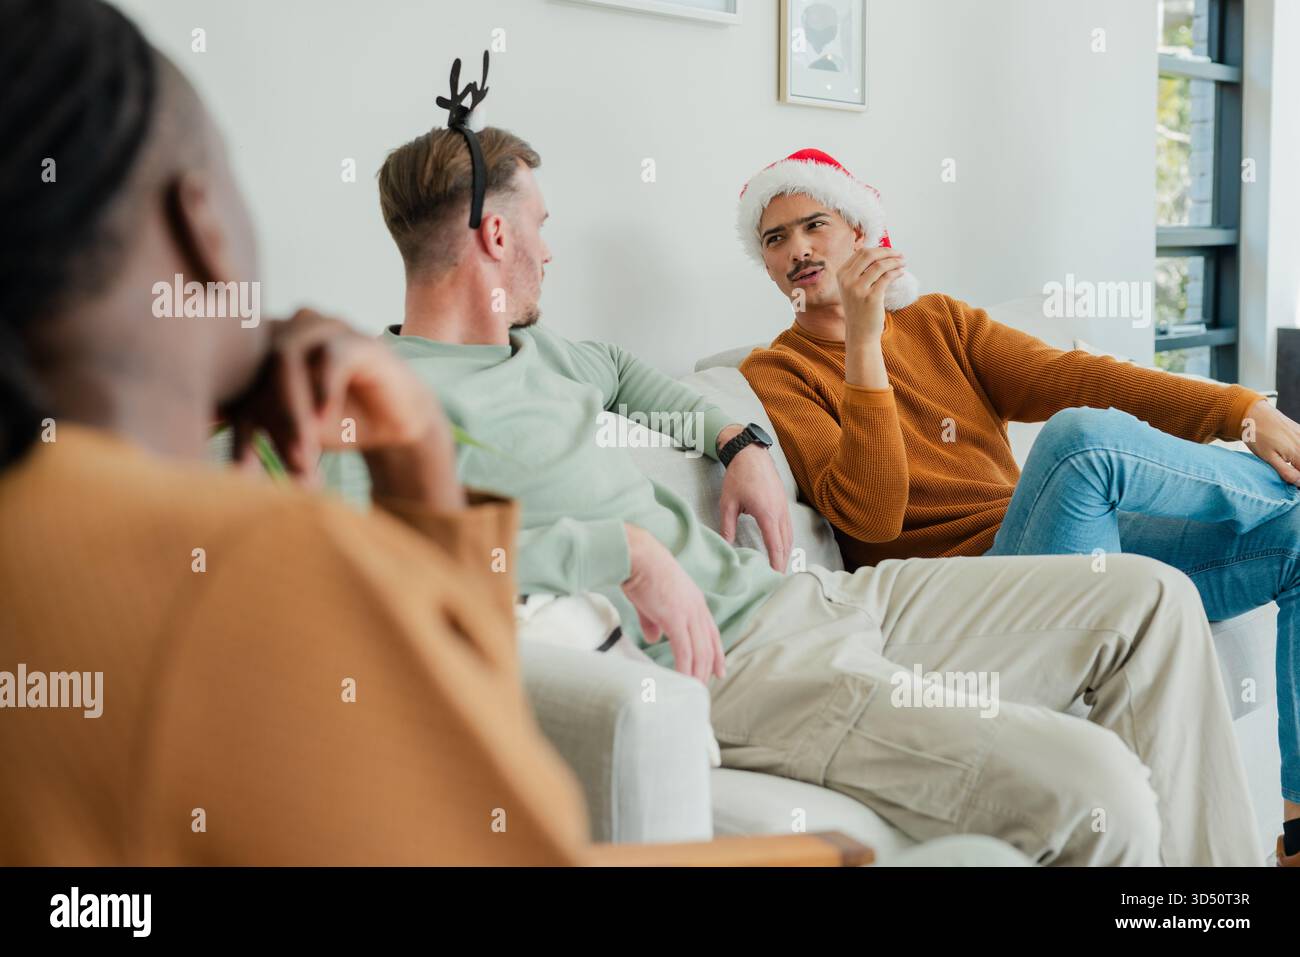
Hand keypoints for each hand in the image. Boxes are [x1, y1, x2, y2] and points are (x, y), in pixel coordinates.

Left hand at [220, 309, 462, 508]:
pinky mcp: (359, 339)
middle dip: (264, 423)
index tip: (234, 468)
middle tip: (276, 466)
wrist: (399, 422)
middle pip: (255, 367)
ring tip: (301, 454)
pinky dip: (323, 390)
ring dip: (290, 411)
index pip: (236, 380)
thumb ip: (252, 420)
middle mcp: (288, 328)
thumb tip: (199, 423)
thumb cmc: (338, 422)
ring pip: (285, 357)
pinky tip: (326, 420)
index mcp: (263, 345)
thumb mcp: (289, 427)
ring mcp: (324, 328)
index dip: (232, 423)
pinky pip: (332, 357)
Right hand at [621, 525, 725, 683]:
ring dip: (698, 674)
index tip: (718, 671)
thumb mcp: (651, 601)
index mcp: (695, 601)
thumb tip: (652, 637)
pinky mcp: (676, 619)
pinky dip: (686, 669)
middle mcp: (697, 608)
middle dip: (708, 669)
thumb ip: (654, 621)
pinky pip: (685, 651)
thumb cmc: (641, 573)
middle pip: (709, 645)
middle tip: (704, 688)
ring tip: (694, 691)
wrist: (637, 556)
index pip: (711, 632)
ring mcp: (689, 614)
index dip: (716, 653)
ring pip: (700, 652)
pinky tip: (683, 680)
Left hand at [718, 427, 792, 571]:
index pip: (775, 545)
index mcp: (766, 514)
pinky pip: (788, 526)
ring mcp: (784, 507)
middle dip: (783, 562)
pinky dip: (786, 540)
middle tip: (778, 579)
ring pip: (789, 535)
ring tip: (780, 567)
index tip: (775, 577)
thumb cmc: (738, 476)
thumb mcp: (728, 503)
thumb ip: (727, 527)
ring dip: (786, 552)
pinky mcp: (783, 502)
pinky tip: (780, 546)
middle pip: (786, 544)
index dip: (776, 563)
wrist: (750, 453)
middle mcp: (779, 512)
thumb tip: (725, 546)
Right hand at [835, 246, 906, 339]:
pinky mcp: (870, 297)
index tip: (891, 251)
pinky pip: (886, 278)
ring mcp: (857, 289)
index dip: (879, 249)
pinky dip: (896, 272)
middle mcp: (847, 280)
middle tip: (900, 254)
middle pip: (869, 255)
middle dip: (888, 252)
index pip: (861, 253)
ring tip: (903, 263)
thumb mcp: (853, 288)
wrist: (859, 332)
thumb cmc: (860, 309)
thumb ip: (861, 271)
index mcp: (841, 274)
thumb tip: (882, 253)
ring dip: (895, 261)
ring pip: (880, 265)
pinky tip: (901, 273)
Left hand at [1243, 399, 1299, 486]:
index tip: (1293, 483)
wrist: (1253, 413)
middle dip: (1297, 470)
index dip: (1299, 480)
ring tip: (1289, 465)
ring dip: (1297, 462)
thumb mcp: (1268, 458)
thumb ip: (1286, 472)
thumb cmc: (1258, 436)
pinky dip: (1297, 453)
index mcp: (1298, 453)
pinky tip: (1290, 456)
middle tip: (1288, 472)